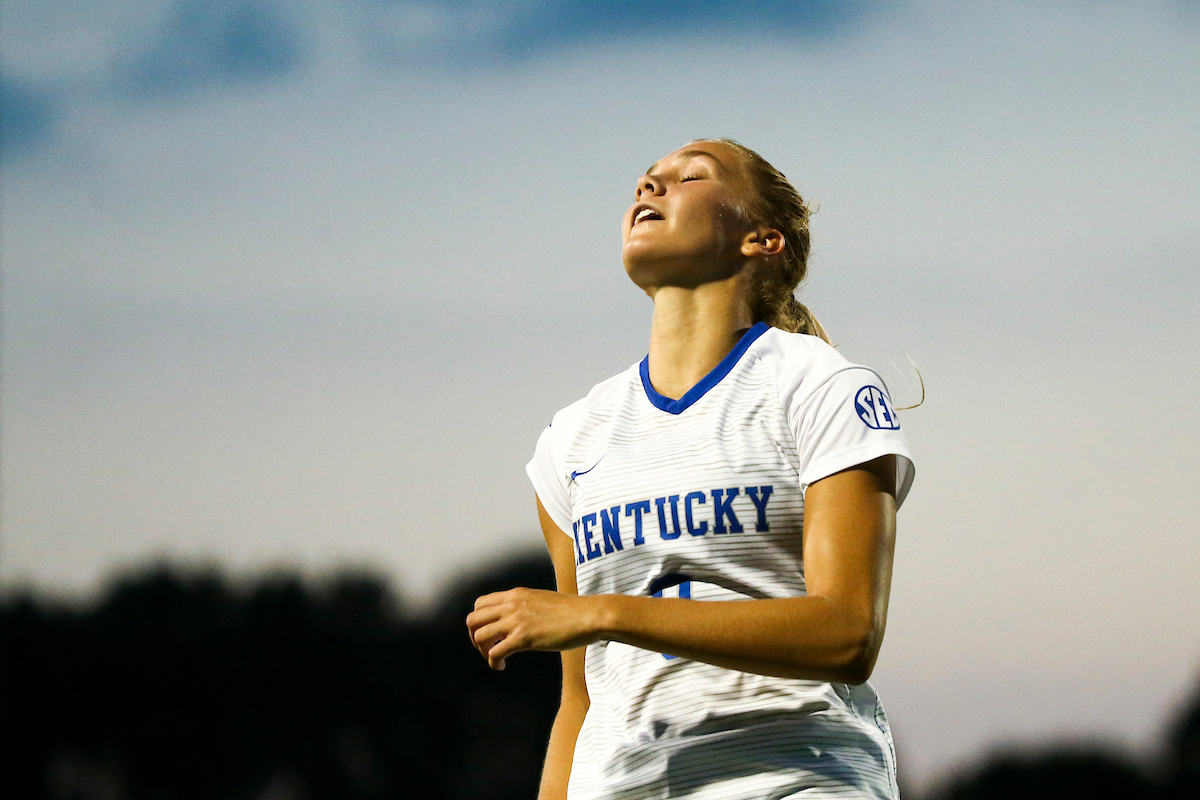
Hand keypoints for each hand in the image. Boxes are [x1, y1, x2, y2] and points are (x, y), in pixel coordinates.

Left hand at [466, 587, 598, 670]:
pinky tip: (502, 666)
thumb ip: (527, 606)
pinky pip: (495, 652)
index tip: (488, 634)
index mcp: (516, 594)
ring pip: (480, 636)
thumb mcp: (542, 600)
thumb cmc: (572, 611)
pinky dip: (493, 662)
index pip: (480, 604)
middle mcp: (512, 605)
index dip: (479, 622)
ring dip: (482, 651)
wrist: (589, 615)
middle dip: (475, 637)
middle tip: (486, 649)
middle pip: (473, 620)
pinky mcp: (524, 638)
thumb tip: (521, 618)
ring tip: (495, 659)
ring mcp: (517, 621)